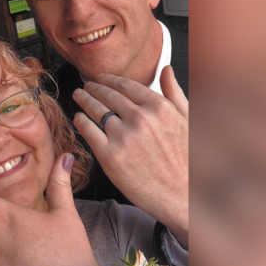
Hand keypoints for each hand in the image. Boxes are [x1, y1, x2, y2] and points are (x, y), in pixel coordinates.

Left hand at [72, 66, 188, 245]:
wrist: (183, 196)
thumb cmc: (187, 160)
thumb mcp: (187, 120)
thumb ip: (174, 93)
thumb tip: (166, 69)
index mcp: (159, 107)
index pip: (125, 85)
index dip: (109, 79)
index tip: (100, 78)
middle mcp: (140, 118)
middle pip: (107, 95)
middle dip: (93, 88)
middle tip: (85, 85)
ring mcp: (124, 137)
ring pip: (95, 110)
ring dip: (84, 100)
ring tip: (78, 96)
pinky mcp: (110, 156)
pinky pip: (88, 131)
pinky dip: (81, 122)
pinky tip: (79, 118)